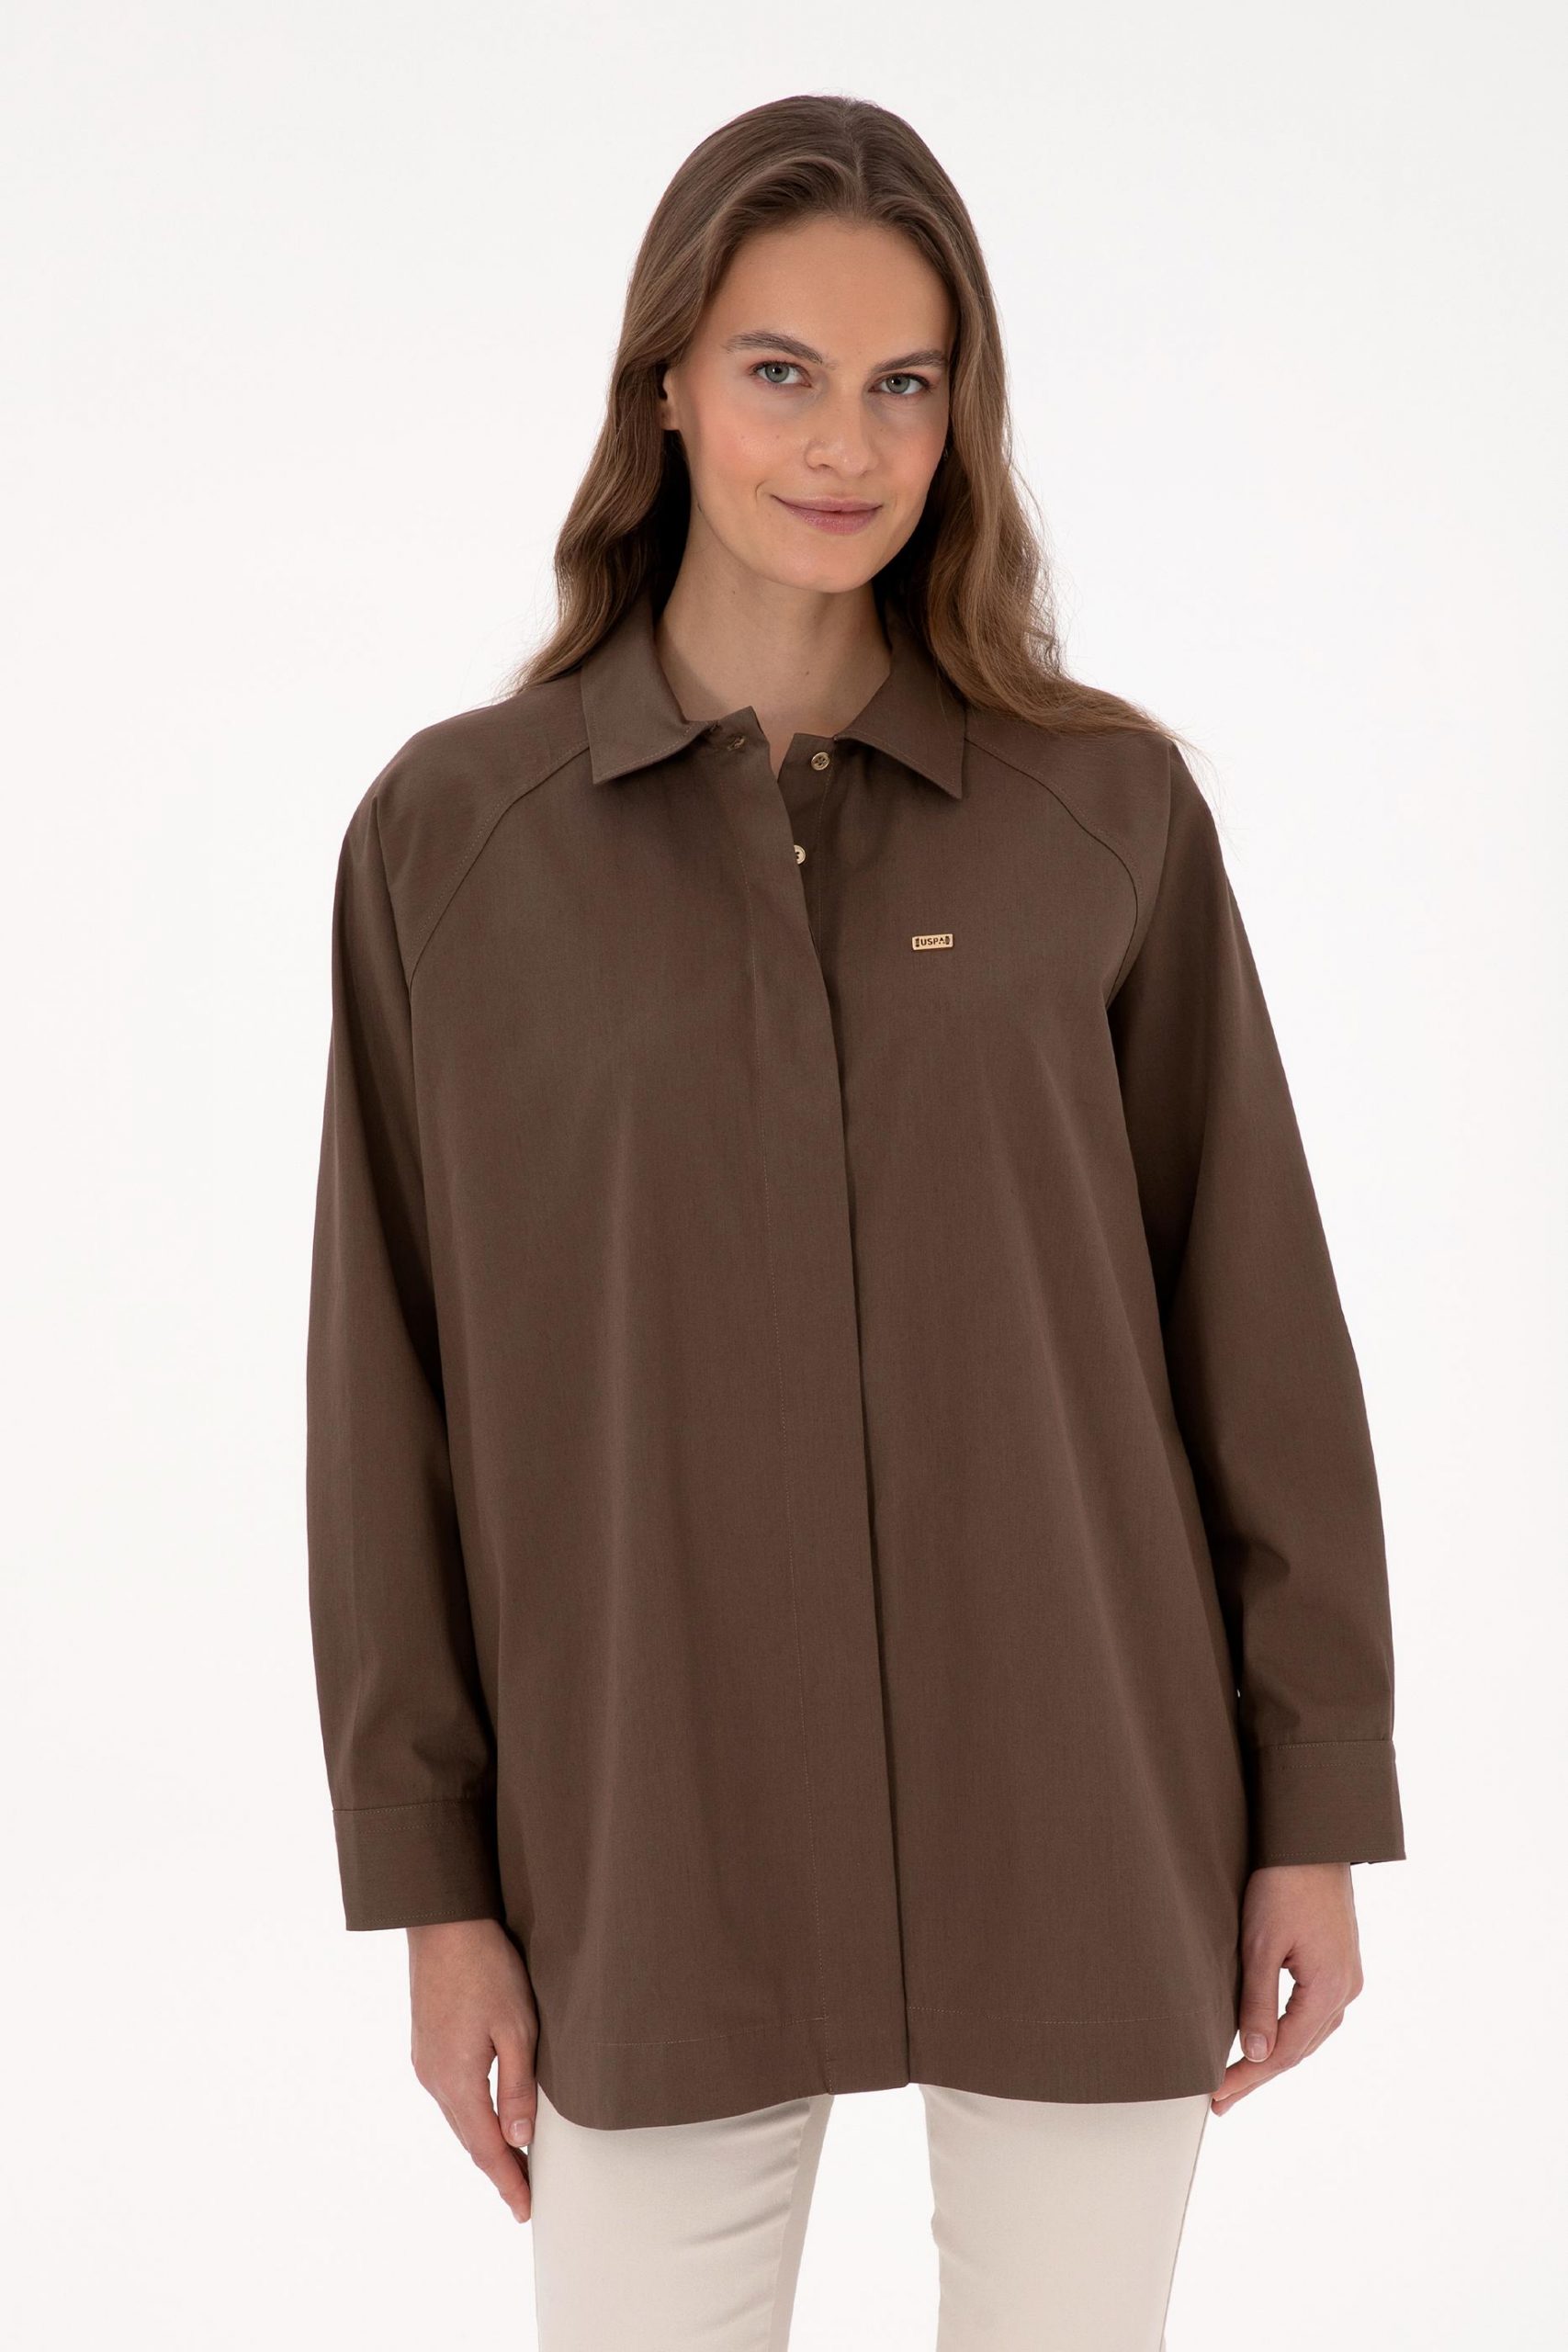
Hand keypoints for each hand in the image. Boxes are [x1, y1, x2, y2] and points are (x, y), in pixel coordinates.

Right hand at [407, 1918, 538, 2220]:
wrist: (444, 1922)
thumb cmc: (486, 1968)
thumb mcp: (516, 2028)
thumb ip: (517, 2088)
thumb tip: (519, 2141)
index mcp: (456, 2080)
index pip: (485, 2149)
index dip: (507, 2182)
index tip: (525, 2210)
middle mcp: (433, 2079)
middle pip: (469, 2138)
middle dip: (498, 2168)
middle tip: (525, 2195)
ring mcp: (425, 2061)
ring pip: (458, 2117)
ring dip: (484, 2142)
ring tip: (514, 2162)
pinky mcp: (426, 2044)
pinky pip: (451, 2095)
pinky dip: (472, 2115)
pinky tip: (488, 2115)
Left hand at [1211, 1862, 1363, 2115]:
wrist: (1312, 1839)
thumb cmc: (1283, 1883)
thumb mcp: (1261, 1944)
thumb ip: (1258, 2003)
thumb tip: (1257, 2056)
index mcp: (1330, 1989)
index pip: (1285, 2053)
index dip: (1249, 2078)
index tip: (1216, 2097)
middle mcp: (1346, 1989)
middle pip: (1300, 2049)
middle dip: (1259, 2075)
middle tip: (1221, 2099)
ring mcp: (1346, 1977)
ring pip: (1309, 2034)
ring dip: (1275, 2056)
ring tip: (1238, 2078)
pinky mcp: (1339, 1963)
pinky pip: (1314, 2013)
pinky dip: (1289, 2031)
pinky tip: (1268, 2039)